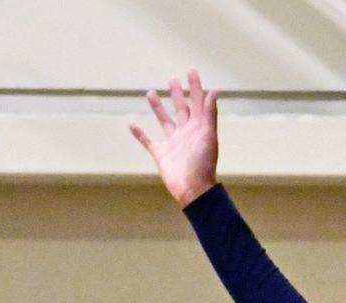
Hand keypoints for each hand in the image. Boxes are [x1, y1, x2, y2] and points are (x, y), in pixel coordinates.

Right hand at [130, 69, 218, 206]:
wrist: (192, 188)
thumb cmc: (203, 162)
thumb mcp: (208, 135)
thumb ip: (209, 114)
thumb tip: (213, 91)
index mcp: (199, 127)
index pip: (197, 102)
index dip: (195, 86)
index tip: (191, 70)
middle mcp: (186, 132)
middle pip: (181, 108)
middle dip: (178, 94)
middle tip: (172, 78)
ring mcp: (173, 143)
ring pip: (164, 121)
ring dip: (158, 108)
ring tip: (151, 93)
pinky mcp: (161, 154)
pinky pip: (149, 141)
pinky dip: (140, 134)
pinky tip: (132, 125)